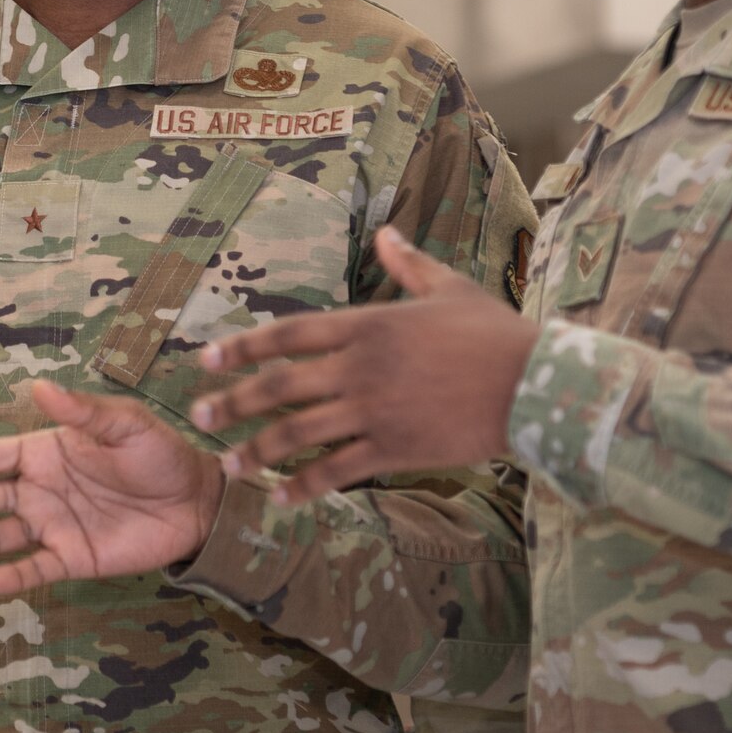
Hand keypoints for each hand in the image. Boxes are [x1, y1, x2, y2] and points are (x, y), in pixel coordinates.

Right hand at [0, 379, 224, 592]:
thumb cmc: (160, 453)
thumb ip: (82, 412)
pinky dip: (10, 576)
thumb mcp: (125, 424)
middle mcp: (37, 489)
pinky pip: (34, 569)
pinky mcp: (72, 558)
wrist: (198, 500)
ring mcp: (51, 526)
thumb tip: (38, 386)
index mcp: (42, 451)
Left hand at [189, 225, 540, 505]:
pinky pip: (337, 470)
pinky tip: (281, 499)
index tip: (209, 359)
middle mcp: (362, 367)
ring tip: (229, 466)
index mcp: (369, 325)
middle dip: (234, 402)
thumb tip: (387, 233)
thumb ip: (408, 265)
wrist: (533, 384)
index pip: (290, 334)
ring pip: (299, 434)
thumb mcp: (448, 288)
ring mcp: (375, 411)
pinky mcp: (394, 448)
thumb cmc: (493, 333)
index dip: (245, 346)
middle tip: (198, 417)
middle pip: (281, 386)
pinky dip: (304, 487)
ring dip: (257, 451)